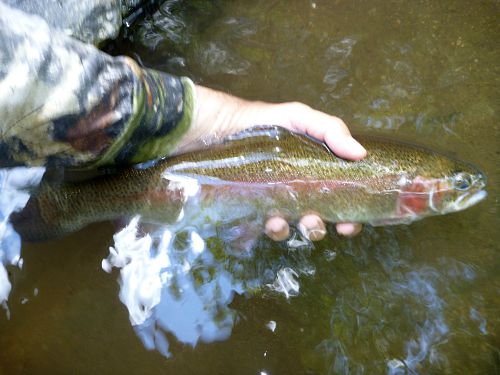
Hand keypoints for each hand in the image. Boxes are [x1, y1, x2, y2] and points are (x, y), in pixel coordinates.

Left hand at [177, 85, 366, 240]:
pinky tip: (267, 220)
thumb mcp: (299, 118)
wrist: (221, 127)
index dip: (349, 217)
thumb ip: (330, 130)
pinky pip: (261, 229)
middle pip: (315, 221)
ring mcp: (273, 204)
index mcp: (314, 174)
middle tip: (312, 222)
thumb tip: (361, 154)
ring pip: (289, 229)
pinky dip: (267, 229)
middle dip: (317, 228)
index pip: (339, 201)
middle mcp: (296, 192)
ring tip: (280, 221)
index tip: (349, 224)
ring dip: (289, 231)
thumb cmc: (264, 122)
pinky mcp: (250, 211)